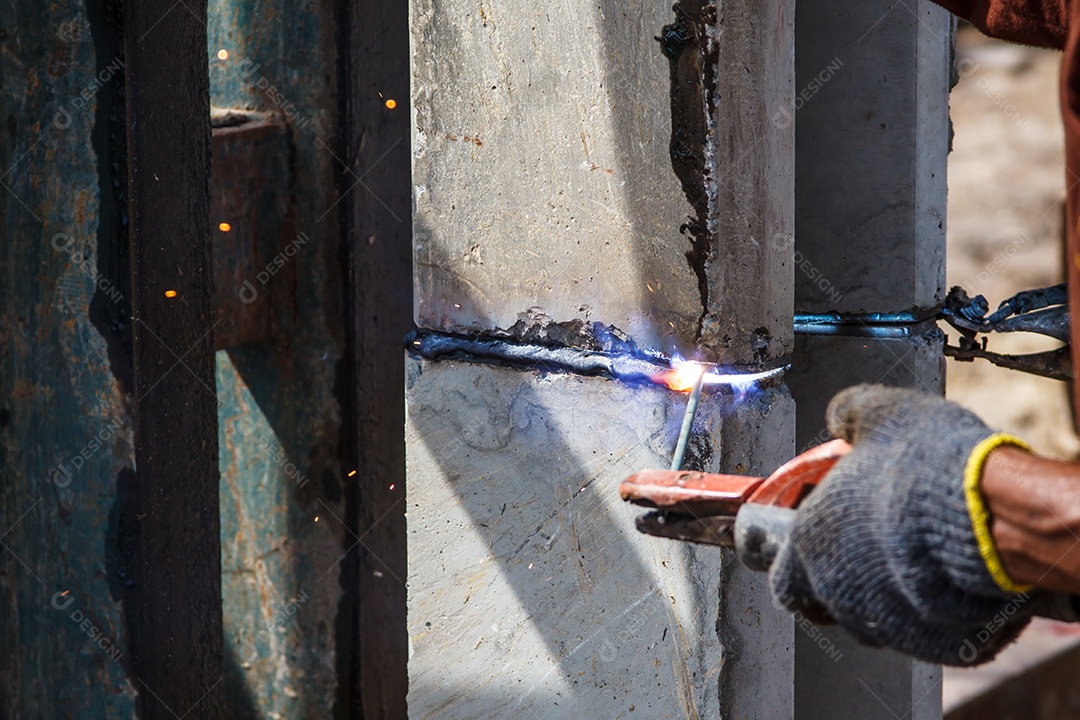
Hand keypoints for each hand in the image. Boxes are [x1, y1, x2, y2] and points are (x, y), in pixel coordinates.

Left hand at [769, 384, 1034, 665]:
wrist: (989, 518)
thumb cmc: (925, 467)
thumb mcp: (878, 414)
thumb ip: (848, 415)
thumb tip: (839, 417)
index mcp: (809, 541)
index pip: (778, 574)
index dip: (787, 561)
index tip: (803, 546)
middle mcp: (835, 589)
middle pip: (822, 600)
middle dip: (836, 579)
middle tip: (865, 546)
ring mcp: (882, 622)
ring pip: (871, 618)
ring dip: (881, 594)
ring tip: (913, 557)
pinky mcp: (930, 643)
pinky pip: (922, 630)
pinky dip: (928, 612)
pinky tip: (949, 579)